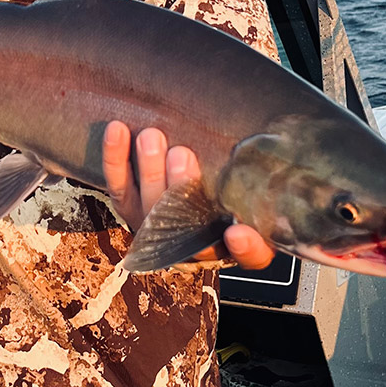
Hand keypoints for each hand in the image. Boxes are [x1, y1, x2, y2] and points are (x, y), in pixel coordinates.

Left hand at [102, 121, 274, 268]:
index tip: (238, 231)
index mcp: (234, 243)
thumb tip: (258, 203)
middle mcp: (193, 243)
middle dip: (181, 188)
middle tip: (182, 154)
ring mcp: (157, 227)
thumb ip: (269, 198)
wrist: (199, 182)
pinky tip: (117, 131)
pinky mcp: (130, 207)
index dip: (244, 248)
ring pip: (147, 206)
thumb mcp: (262, 196)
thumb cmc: (235, 189)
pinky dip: (116, 158)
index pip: (247, 256)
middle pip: (185, 226)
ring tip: (152, 137)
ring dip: (148, 170)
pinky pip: (118, 186)